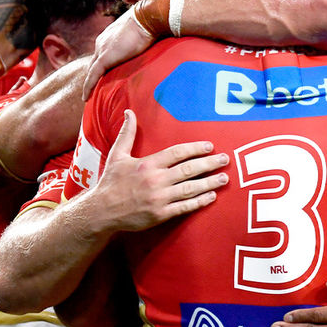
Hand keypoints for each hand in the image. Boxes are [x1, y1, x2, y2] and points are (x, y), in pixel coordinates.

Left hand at [83, 10, 154, 98]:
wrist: (146, 19)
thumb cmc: (147, 23)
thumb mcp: (139, 33)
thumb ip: (137, 41)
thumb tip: (147, 46)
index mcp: (108, 36)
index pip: (101, 54)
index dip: (100, 66)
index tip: (101, 76)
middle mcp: (101, 42)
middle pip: (94, 63)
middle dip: (93, 75)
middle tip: (93, 89)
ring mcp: (101, 50)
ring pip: (91, 70)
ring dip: (90, 82)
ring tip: (89, 96)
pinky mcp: (104, 58)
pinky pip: (93, 76)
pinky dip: (88, 87)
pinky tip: (86, 98)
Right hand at [89, 110, 228, 232]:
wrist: (101, 211)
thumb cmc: (110, 182)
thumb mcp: (117, 155)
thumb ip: (127, 133)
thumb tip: (129, 112)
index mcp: (148, 164)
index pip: (177, 153)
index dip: (195, 149)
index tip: (210, 146)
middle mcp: (156, 180)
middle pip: (189, 170)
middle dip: (209, 164)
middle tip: (225, 159)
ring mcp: (159, 199)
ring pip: (190, 189)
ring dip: (209, 183)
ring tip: (224, 178)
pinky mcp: (160, 215)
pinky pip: (184, 207)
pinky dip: (199, 202)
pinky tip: (211, 197)